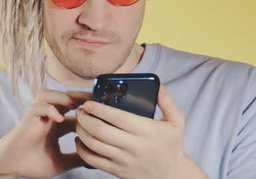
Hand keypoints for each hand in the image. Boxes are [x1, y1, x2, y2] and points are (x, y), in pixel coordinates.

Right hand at [0, 89, 90, 178]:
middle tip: (95, 100)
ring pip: (50, 94)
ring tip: (76, 106)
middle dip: (80, 97)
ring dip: (63, 97)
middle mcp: (48, 117)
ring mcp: (37, 116)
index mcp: (57, 125)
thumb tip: (96, 160)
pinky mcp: (26, 120)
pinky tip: (59, 119)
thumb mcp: (60, 162)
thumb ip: (76, 158)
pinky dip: (49, 110)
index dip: (88, 109)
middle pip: (65, 97)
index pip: (75, 111)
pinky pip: (37, 107)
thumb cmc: (31, 164)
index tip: (103, 110)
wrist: (9, 168)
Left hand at [75, 86, 206, 178]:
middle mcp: (134, 146)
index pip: (118, 118)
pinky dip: (82, 150)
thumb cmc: (172, 145)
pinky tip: (80, 140)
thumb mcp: (176, 121)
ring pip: (95, 145)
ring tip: (79, 122)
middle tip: (80, 111)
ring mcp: (124, 160)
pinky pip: (94, 161)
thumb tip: (158, 85)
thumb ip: (167, 101)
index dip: (100, 109)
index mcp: (146, 131)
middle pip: (102, 131)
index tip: (89, 103)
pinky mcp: (118, 171)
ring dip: (82, 132)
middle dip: (86, 119)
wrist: (172, 175)